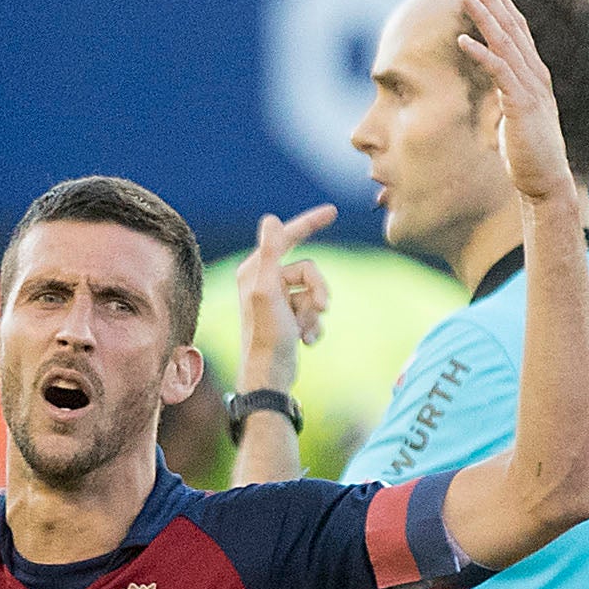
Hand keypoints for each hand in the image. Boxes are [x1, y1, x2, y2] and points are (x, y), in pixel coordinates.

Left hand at [235, 203, 338, 391]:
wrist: (270, 377)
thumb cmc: (266, 336)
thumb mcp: (267, 291)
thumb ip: (269, 253)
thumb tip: (271, 219)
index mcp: (255, 270)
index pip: (286, 237)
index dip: (309, 223)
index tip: (333, 211)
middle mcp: (264, 282)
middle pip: (309, 270)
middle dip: (318, 290)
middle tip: (322, 308)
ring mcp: (277, 300)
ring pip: (314, 292)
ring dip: (315, 313)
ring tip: (303, 331)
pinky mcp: (288, 318)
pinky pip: (314, 312)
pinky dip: (314, 327)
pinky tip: (305, 341)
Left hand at [455, 0, 580, 216]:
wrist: (546, 183)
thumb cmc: (529, 155)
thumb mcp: (515, 117)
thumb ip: (508, 97)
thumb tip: (498, 91)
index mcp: (534, 75)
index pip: (517, 30)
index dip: (501, 5)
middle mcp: (535, 74)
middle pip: (512, 26)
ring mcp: (531, 88)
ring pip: (505, 42)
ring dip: (484, 16)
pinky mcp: (521, 105)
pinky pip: (498, 72)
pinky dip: (480, 54)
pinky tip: (462, 40)